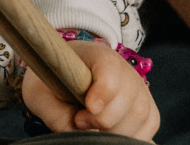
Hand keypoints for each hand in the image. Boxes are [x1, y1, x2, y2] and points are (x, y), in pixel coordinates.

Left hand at [23, 40, 159, 140]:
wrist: (63, 74)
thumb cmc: (51, 82)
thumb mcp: (40, 93)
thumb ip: (54, 113)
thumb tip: (75, 133)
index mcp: (95, 54)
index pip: (109, 68)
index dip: (103, 91)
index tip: (88, 108)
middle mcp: (123, 68)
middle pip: (128, 96)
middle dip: (104, 118)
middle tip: (79, 120)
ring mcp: (139, 87)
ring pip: (141, 114)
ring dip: (117, 130)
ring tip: (92, 127)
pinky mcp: (146, 106)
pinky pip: (149, 124)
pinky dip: (132, 134)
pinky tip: (109, 133)